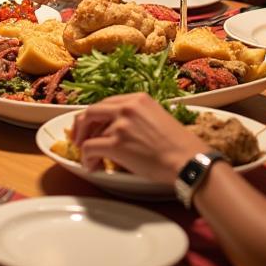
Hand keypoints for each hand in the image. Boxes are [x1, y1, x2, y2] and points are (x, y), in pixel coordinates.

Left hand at [70, 93, 204, 181]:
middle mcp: (127, 107)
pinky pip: (90, 148)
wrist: (188, 161)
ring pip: (89, 132)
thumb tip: (119, 128)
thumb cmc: (179, 146)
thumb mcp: (158, 117)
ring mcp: (120, 124)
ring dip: (86, 146)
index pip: (107, 103)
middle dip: (81, 126)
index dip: (94, 116)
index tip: (90, 126)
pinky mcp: (116, 144)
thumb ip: (137, 117)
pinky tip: (91, 167)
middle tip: (77, 138)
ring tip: (90, 159)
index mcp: (138, 98)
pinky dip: (86, 158)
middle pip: (92, 111)